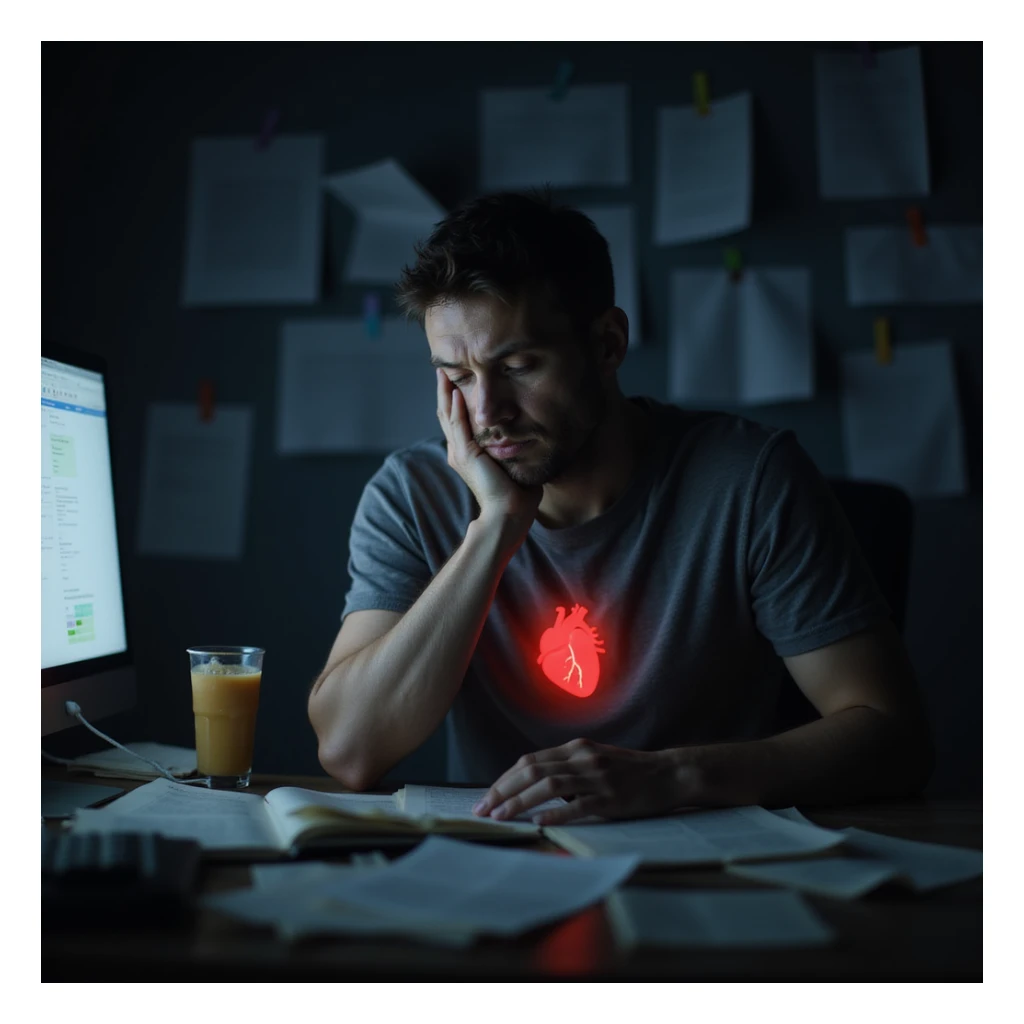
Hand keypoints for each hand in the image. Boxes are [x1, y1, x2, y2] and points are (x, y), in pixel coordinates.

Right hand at [436, 369, 542, 532]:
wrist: (509, 514)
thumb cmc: (517, 496)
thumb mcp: (514, 465)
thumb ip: (515, 450)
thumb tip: (531, 439)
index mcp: (469, 455)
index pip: (458, 422)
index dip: (455, 402)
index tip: (457, 381)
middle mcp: (459, 452)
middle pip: (447, 415)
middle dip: (445, 391)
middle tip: (442, 369)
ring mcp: (460, 452)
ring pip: (448, 416)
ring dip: (445, 393)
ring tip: (443, 373)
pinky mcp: (465, 454)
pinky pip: (457, 424)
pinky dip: (454, 407)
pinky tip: (453, 391)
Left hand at [471, 738, 705, 825]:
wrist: (669, 774)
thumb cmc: (629, 771)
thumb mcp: (594, 761)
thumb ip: (567, 768)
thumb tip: (532, 785)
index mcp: (576, 749)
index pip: (529, 761)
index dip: (504, 779)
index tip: (486, 797)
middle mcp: (582, 758)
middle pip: (532, 770)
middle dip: (502, 790)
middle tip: (482, 809)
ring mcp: (597, 777)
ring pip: (548, 785)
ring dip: (519, 802)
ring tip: (500, 817)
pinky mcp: (611, 798)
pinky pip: (578, 805)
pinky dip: (554, 812)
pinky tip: (537, 822)